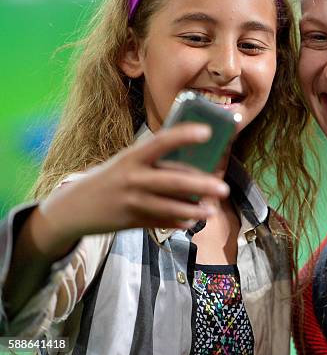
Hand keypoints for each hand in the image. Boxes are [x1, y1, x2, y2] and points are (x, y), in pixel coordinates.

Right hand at [35, 123, 229, 254]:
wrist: (74, 207)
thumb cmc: (111, 178)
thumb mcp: (127, 162)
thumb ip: (154, 163)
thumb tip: (193, 166)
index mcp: (132, 156)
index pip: (161, 141)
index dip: (184, 135)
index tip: (207, 132)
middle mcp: (132, 177)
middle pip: (172, 181)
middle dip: (201, 185)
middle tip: (223, 188)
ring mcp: (131, 202)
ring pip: (169, 207)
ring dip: (194, 210)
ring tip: (212, 211)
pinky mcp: (130, 221)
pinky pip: (160, 223)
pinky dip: (177, 222)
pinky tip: (190, 222)